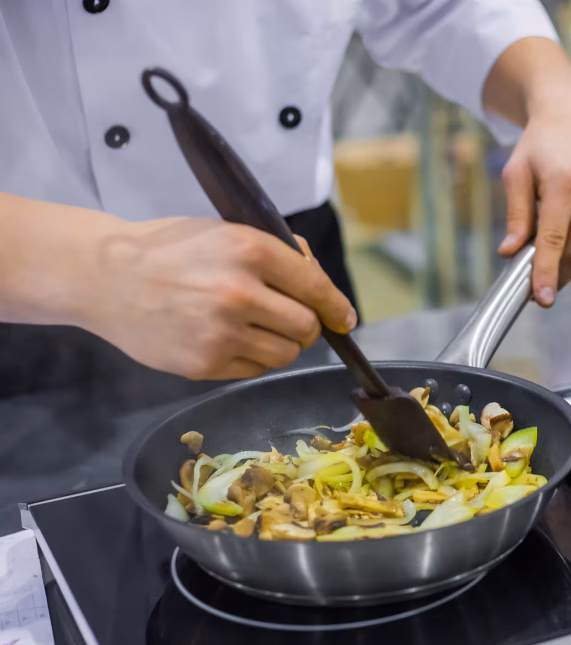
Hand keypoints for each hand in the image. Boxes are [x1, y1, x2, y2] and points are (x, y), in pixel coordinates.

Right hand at [80, 217, 355, 379]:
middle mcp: (240, 293)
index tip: (345, 319)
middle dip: (306, 326)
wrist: (106, 277)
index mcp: (251, 251)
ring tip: (254, 327)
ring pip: (285, 353)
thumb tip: (318, 279)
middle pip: (306, 328)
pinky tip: (228, 339)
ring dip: (280, 344)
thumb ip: (276, 253)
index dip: (337, 308)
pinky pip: (255, 369)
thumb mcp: (226, 232)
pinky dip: (252, 357)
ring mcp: (221, 332)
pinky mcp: (205, 363)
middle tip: (290, 320)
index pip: (316, 288)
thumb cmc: (171, 250)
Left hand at [497, 87, 570, 306]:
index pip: (555, 240)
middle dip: (557, 271)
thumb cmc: (541, 144)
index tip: (542, 298)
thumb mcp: (516, 173)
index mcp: (566, 182)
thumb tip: (510, 252)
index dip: (546, 273)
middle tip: (535, 274)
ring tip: (554, 237)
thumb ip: (516, 215)